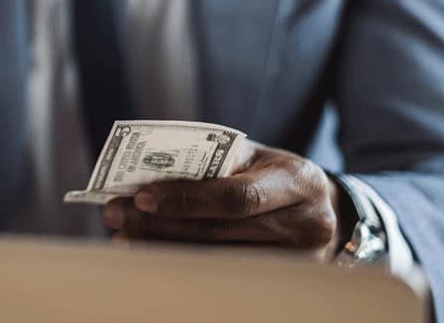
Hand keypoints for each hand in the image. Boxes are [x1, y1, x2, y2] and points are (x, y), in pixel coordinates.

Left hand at [102, 143, 344, 259]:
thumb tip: (146, 171)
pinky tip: (153, 257)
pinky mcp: (288, 285)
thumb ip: (214, 160)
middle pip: (218, 233)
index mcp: (297, 181)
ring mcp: (301, 262)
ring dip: (163, 249)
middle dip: (159, 224)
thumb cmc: (276, 177)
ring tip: (123, 238)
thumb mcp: (257, 157)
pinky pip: (226, 277)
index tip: (142, 196)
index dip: (185, 199)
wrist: (328, 212)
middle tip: (115, 215)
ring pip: (217, 261)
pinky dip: (184, 266)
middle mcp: (306, 225)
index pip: (235, 196)